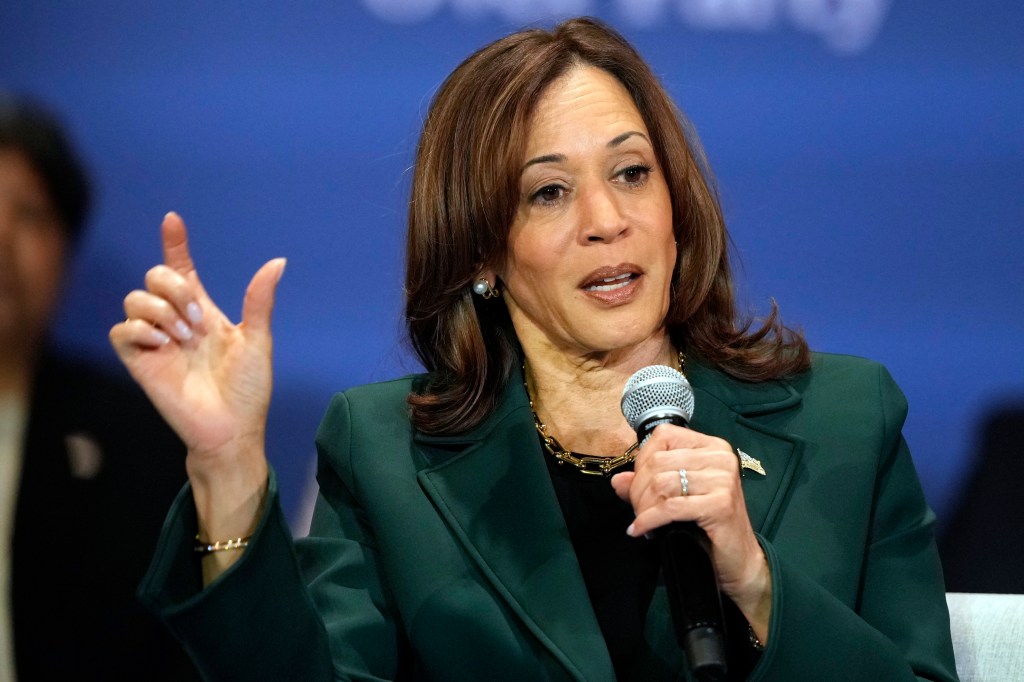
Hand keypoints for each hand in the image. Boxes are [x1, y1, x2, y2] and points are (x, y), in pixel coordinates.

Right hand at [109, 213, 284, 572]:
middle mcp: (176, 322)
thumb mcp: (258, 340)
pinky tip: (164, 347)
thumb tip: (277, 261)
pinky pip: (122, 330)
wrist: (232, 429)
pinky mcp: (139, 361)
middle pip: (154, 276)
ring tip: (184, 339)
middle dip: (172, 287)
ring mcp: (156, 341)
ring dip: (161, 311)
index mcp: (204, 313)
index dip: (175, 244)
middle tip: (197, 321)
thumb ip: (259, 301)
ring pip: (135, 298)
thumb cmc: (248, 390)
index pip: (182, 269)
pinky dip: (142, 331)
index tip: (173, 220)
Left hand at [610, 424, 771, 639]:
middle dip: (638, 490)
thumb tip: (617, 481)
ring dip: (643, 506)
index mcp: (711, 447)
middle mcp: (720, 457)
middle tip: (638, 511)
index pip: (663, 436)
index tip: (638, 486)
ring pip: (661, 483)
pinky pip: (670, 507)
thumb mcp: (677, 497)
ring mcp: (723, 479)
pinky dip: (649, 520)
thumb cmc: (708, 526)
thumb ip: (647, 484)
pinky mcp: (721, 503)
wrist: (739, 561)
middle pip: (658, 461)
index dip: (642, 460)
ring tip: (643, 521)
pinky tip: (641, 530)